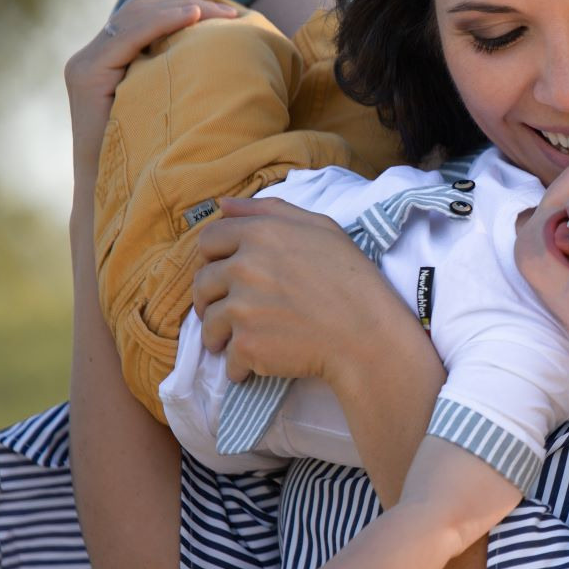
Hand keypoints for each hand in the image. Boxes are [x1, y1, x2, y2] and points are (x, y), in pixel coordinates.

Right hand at [64, 0, 239, 181]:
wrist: (112, 193)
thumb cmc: (149, 156)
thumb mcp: (166, 105)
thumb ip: (174, 76)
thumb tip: (222, 55)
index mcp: (106, 58)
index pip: (145, 16)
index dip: (184, 7)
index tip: (228, 13)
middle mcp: (90, 56)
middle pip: (140, 11)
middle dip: (186, 4)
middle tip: (231, 12)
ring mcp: (84, 64)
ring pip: (134, 17)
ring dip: (180, 9)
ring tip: (219, 13)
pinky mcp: (85, 75)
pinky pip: (127, 37)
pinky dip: (161, 22)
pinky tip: (192, 17)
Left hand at [192, 194, 417, 384]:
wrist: (367, 335)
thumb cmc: (351, 279)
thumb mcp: (321, 228)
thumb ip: (270, 210)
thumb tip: (224, 204)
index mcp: (260, 234)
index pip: (208, 239)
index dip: (215, 257)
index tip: (229, 273)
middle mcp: (243, 268)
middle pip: (202, 283)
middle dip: (213, 297)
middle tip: (237, 310)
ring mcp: (241, 309)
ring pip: (208, 322)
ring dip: (222, 332)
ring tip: (248, 336)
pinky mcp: (246, 345)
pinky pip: (228, 358)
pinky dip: (241, 364)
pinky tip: (263, 359)